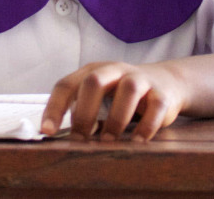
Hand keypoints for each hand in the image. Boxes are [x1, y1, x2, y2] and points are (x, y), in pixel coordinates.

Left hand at [41, 62, 185, 141]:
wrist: (166, 82)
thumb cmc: (121, 94)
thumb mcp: (100, 95)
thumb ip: (81, 109)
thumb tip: (60, 136)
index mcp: (93, 71)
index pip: (66, 84)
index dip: (55, 107)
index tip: (47, 132)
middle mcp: (115, 70)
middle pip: (94, 81)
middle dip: (84, 111)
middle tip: (79, 138)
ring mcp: (140, 79)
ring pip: (128, 90)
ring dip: (116, 118)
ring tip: (109, 140)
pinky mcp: (162, 93)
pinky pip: (156, 106)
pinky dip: (146, 126)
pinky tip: (138, 141)